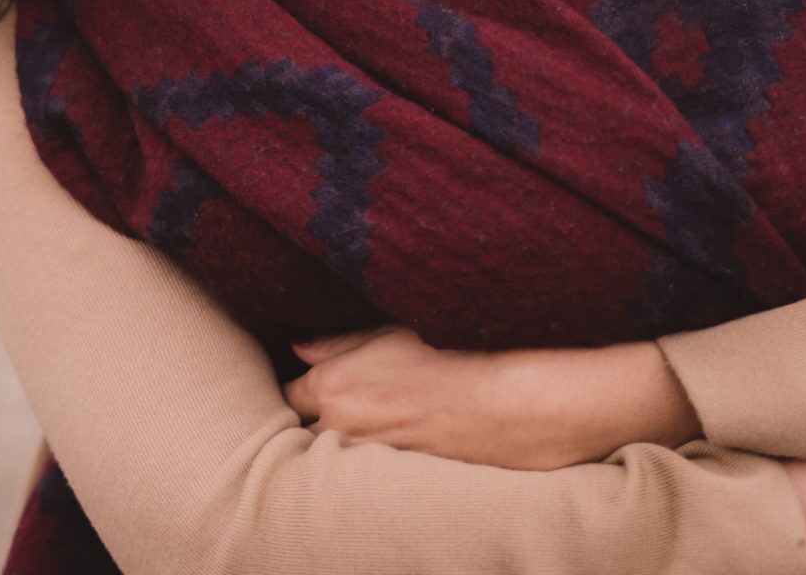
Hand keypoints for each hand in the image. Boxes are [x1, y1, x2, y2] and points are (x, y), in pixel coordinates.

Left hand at [283, 327, 700, 469]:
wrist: (514, 402)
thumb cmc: (457, 348)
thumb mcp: (393, 328)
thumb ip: (340, 342)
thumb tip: (302, 347)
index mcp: (334, 385)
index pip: (290, 393)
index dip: (304, 385)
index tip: (317, 378)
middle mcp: (344, 428)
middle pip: (307, 428)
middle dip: (319, 415)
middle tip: (348, 398)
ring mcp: (372, 458)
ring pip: (337, 453)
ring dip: (347, 437)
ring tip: (381, 416)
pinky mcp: (399, 479)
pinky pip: (371, 469)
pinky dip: (377, 455)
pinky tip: (402, 436)